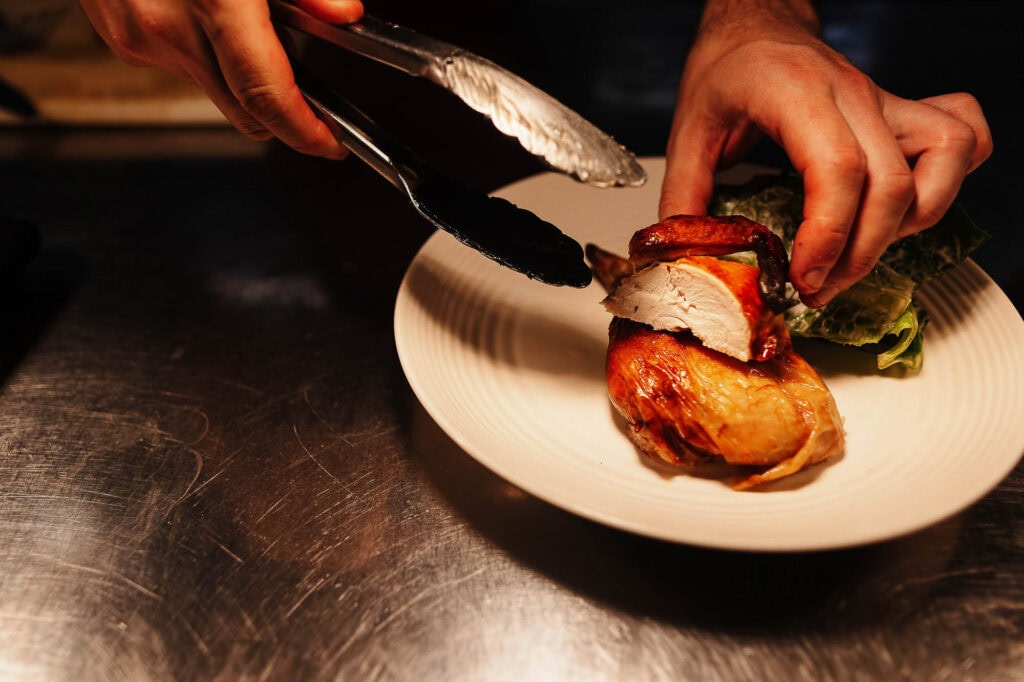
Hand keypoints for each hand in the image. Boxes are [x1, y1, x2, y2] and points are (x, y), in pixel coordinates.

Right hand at [79, 0, 363, 157]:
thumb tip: (342, 14)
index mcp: (213, 0)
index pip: (266, 98)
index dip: (304, 132)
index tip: (328, 142)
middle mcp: (170, 26)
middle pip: (241, 110)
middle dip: (280, 112)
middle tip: (307, 94)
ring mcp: (137, 34)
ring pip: (211, 86)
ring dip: (238, 72)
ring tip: (248, 21)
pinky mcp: (118, 33)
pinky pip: (177, 61)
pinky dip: (201, 48)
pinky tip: (204, 8)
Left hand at [659, 0, 991, 307]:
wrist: (756, 25)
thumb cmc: (728, 69)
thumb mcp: (688, 131)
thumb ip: (683, 196)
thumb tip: (687, 256)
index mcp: (795, 92)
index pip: (839, 169)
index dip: (829, 236)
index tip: (803, 277)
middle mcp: (851, 93)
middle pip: (891, 183)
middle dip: (859, 254)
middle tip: (816, 288)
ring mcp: (883, 101)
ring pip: (944, 158)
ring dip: (909, 224)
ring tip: (858, 253)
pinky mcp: (900, 112)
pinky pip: (962, 139)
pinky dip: (948, 183)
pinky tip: (905, 212)